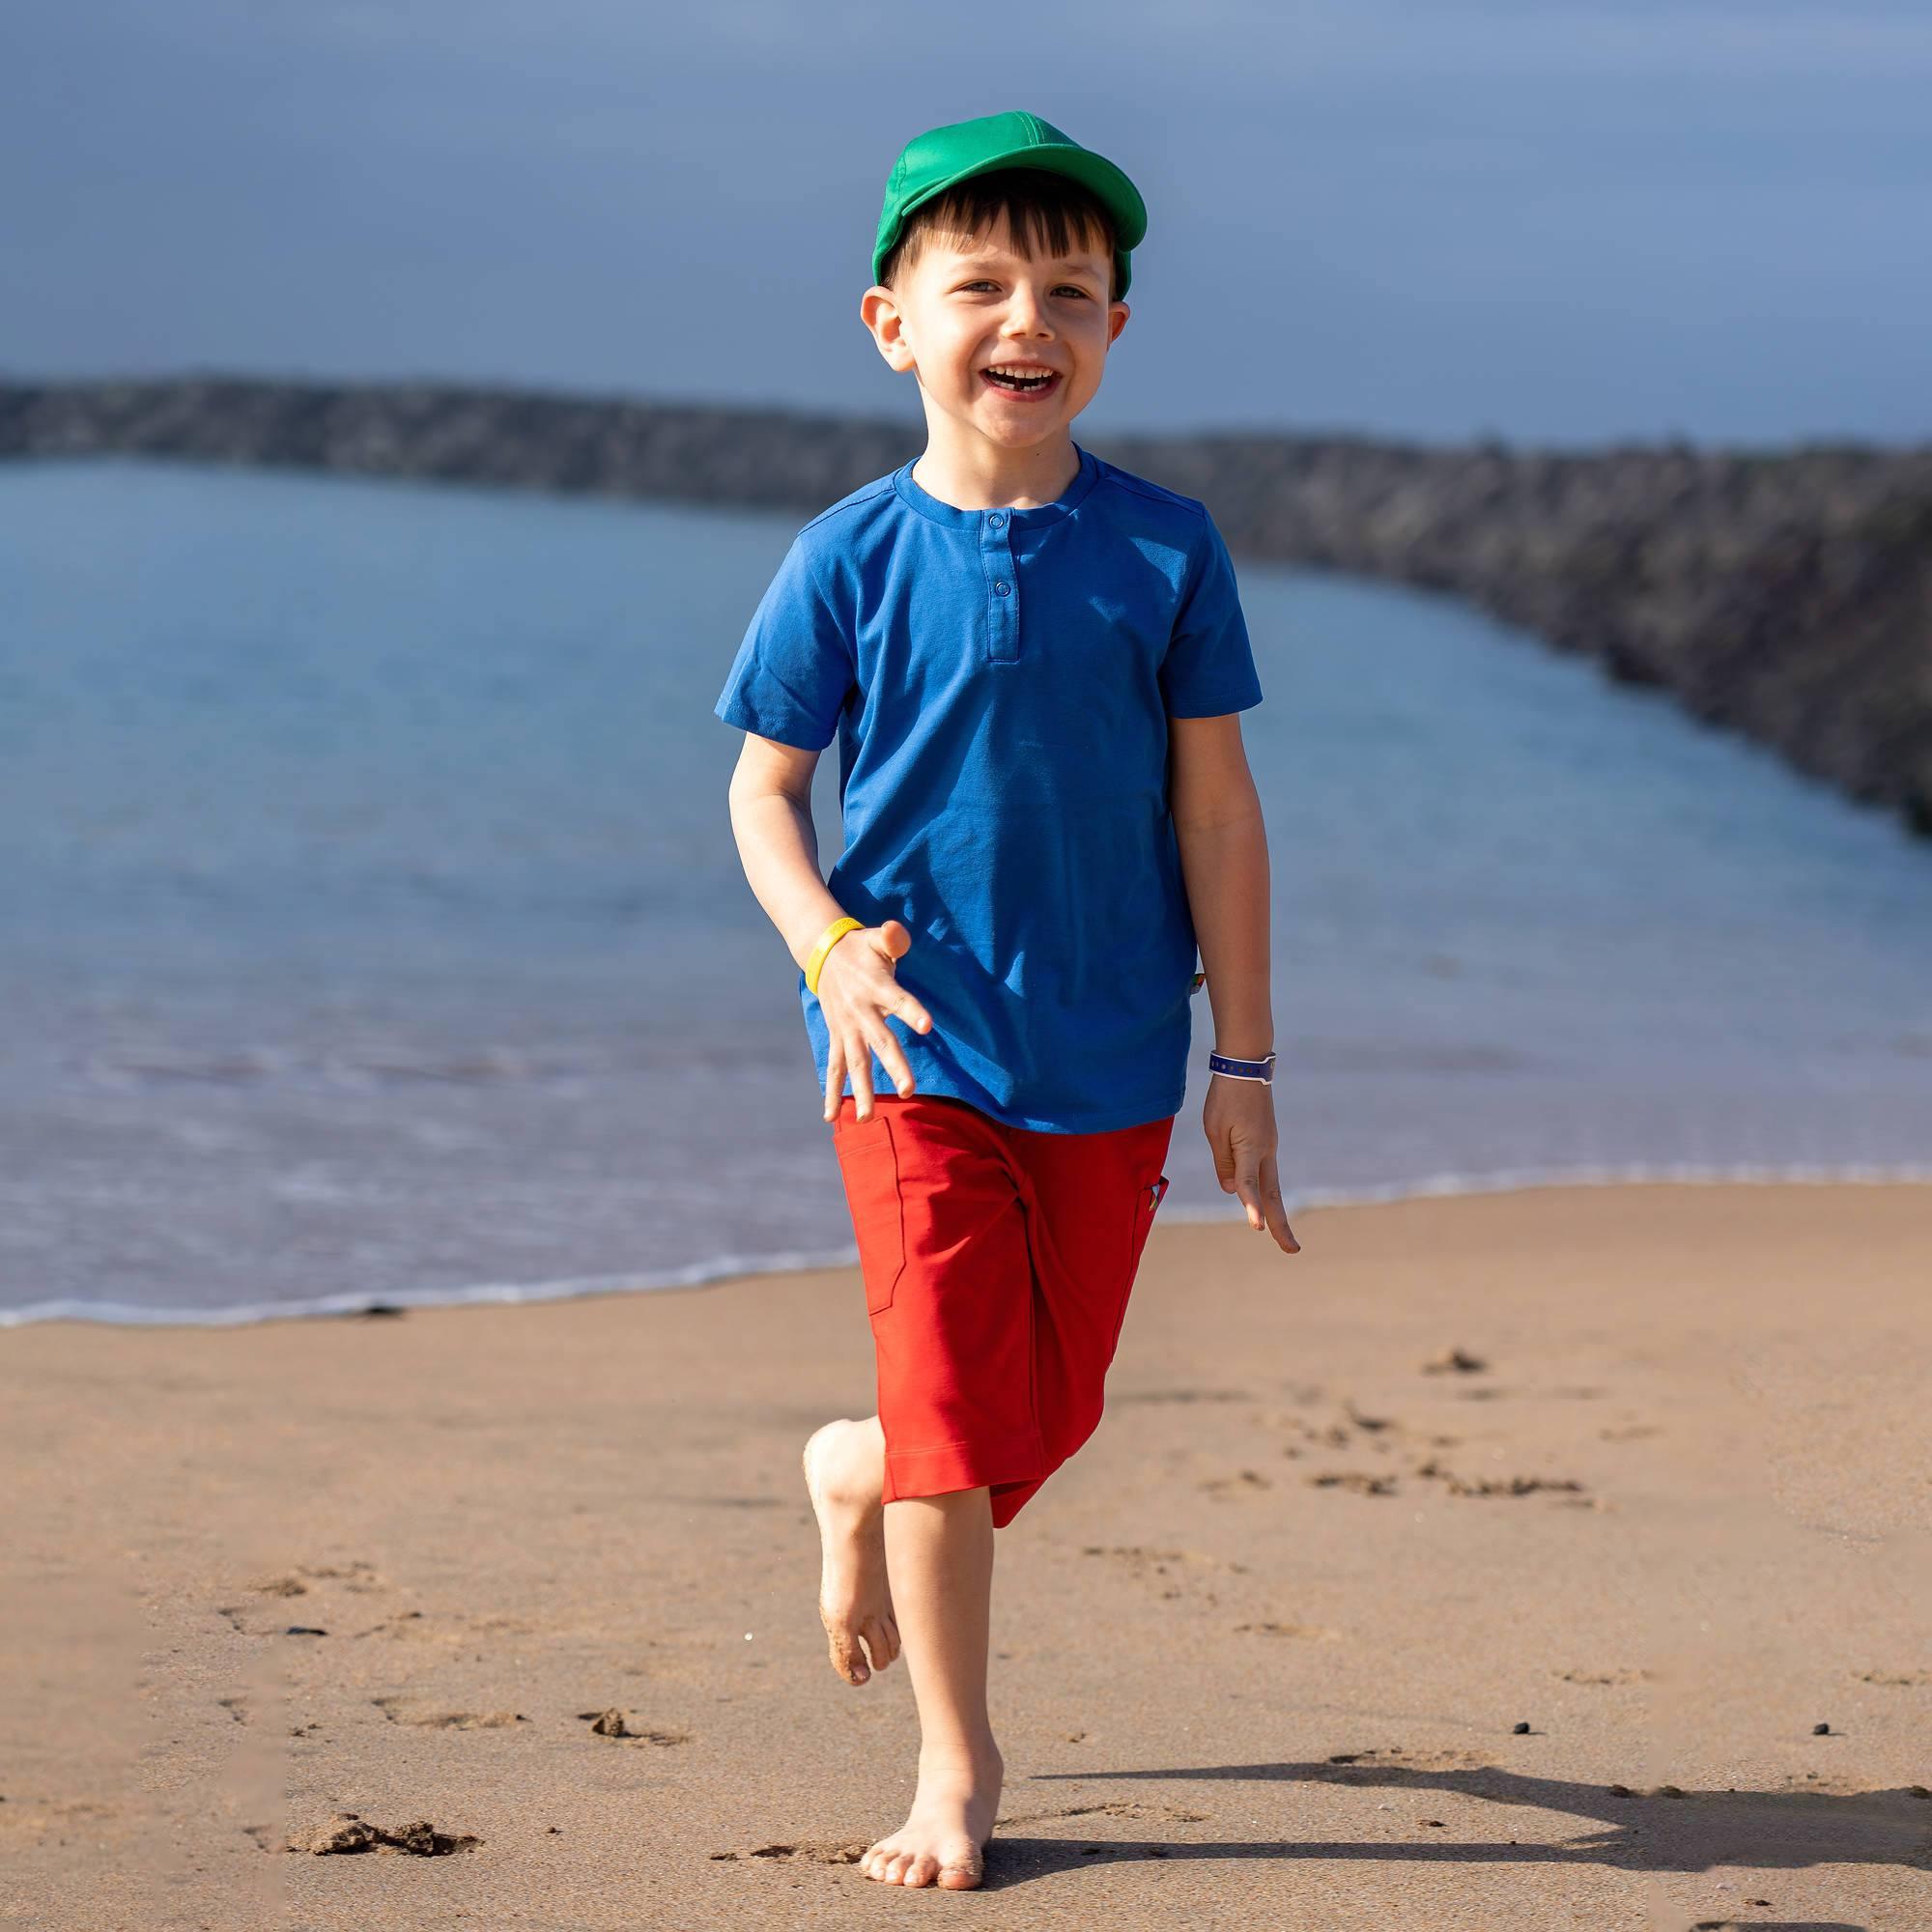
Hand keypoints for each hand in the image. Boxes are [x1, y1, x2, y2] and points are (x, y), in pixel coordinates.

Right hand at [817, 919, 934, 1121]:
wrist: (822, 953)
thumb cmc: (861, 948)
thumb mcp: (877, 938)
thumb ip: (892, 938)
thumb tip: (895, 931)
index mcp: (876, 986)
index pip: (898, 1000)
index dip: (912, 1011)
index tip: (927, 1025)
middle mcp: (861, 1012)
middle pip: (880, 1042)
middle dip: (894, 1067)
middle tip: (909, 1091)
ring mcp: (846, 1028)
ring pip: (854, 1064)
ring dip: (861, 1092)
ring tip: (868, 1119)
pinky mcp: (838, 1037)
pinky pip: (834, 1068)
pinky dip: (832, 1093)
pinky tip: (831, 1118)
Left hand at [1203, 1073, 1299, 1252]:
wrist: (1247, 1067)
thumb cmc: (1226, 1097)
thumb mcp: (1215, 1129)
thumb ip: (1223, 1162)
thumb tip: (1233, 1190)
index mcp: (1251, 1148)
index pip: (1248, 1183)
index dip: (1250, 1207)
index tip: (1257, 1228)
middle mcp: (1265, 1151)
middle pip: (1272, 1193)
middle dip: (1281, 1223)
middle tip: (1292, 1251)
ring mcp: (1269, 1146)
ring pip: (1271, 1184)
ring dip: (1275, 1210)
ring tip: (1281, 1237)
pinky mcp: (1266, 1141)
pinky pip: (1263, 1170)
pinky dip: (1263, 1190)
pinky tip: (1258, 1200)